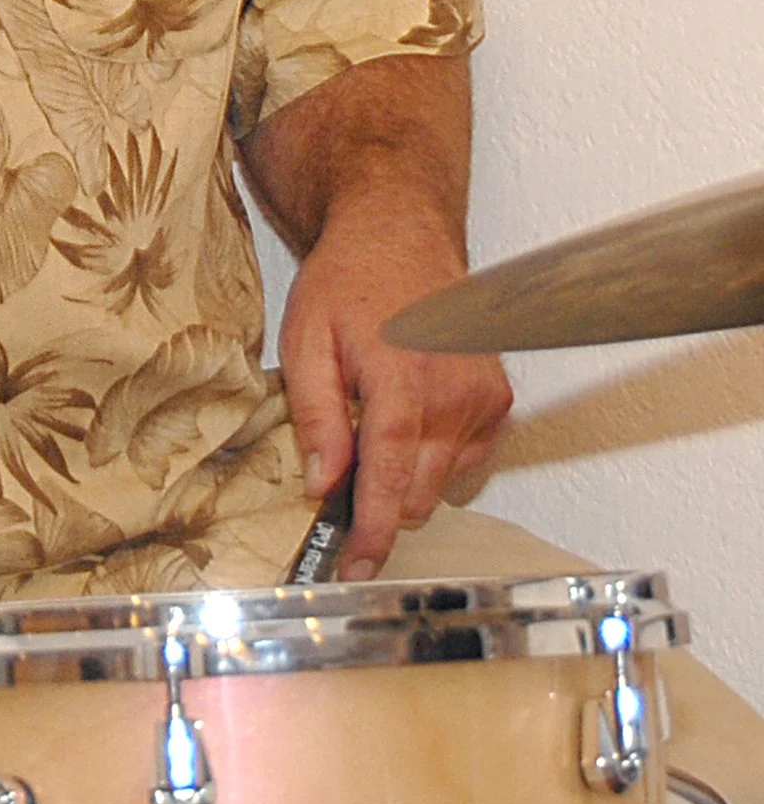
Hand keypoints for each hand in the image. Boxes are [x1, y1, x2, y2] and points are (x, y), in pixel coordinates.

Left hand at [278, 210, 510, 579]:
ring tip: (375, 421)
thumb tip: (325, 484)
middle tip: (342, 472)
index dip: (371, 534)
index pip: (390, 481)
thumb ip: (317, 417)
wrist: (399, 235)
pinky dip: (434, 456)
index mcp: (402, 380)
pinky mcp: (498, 398)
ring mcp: (483, 397)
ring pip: (441, 482)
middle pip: (417, 493)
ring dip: (405, 475)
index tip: (355, 568)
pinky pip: (466, 460)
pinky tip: (409, 417)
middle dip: (378, 500)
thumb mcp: (306, 340)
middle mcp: (454, 393)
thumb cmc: (347, 281)